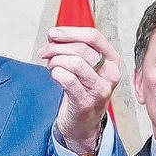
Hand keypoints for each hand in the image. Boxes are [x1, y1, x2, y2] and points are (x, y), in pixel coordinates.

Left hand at [38, 26, 119, 154]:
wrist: (83, 123)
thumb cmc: (82, 91)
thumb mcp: (83, 66)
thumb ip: (71, 48)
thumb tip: (54, 35)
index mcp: (112, 60)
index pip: (93, 37)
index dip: (70, 32)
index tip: (53, 33)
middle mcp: (111, 74)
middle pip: (81, 49)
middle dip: (57, 47)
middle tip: (44, 52)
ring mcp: (101, 89)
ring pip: (76, 62)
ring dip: (56, 61)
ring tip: (50, 66)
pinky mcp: (87, 102)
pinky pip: (68, 80)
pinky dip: (56, 74)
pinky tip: (54, 76)